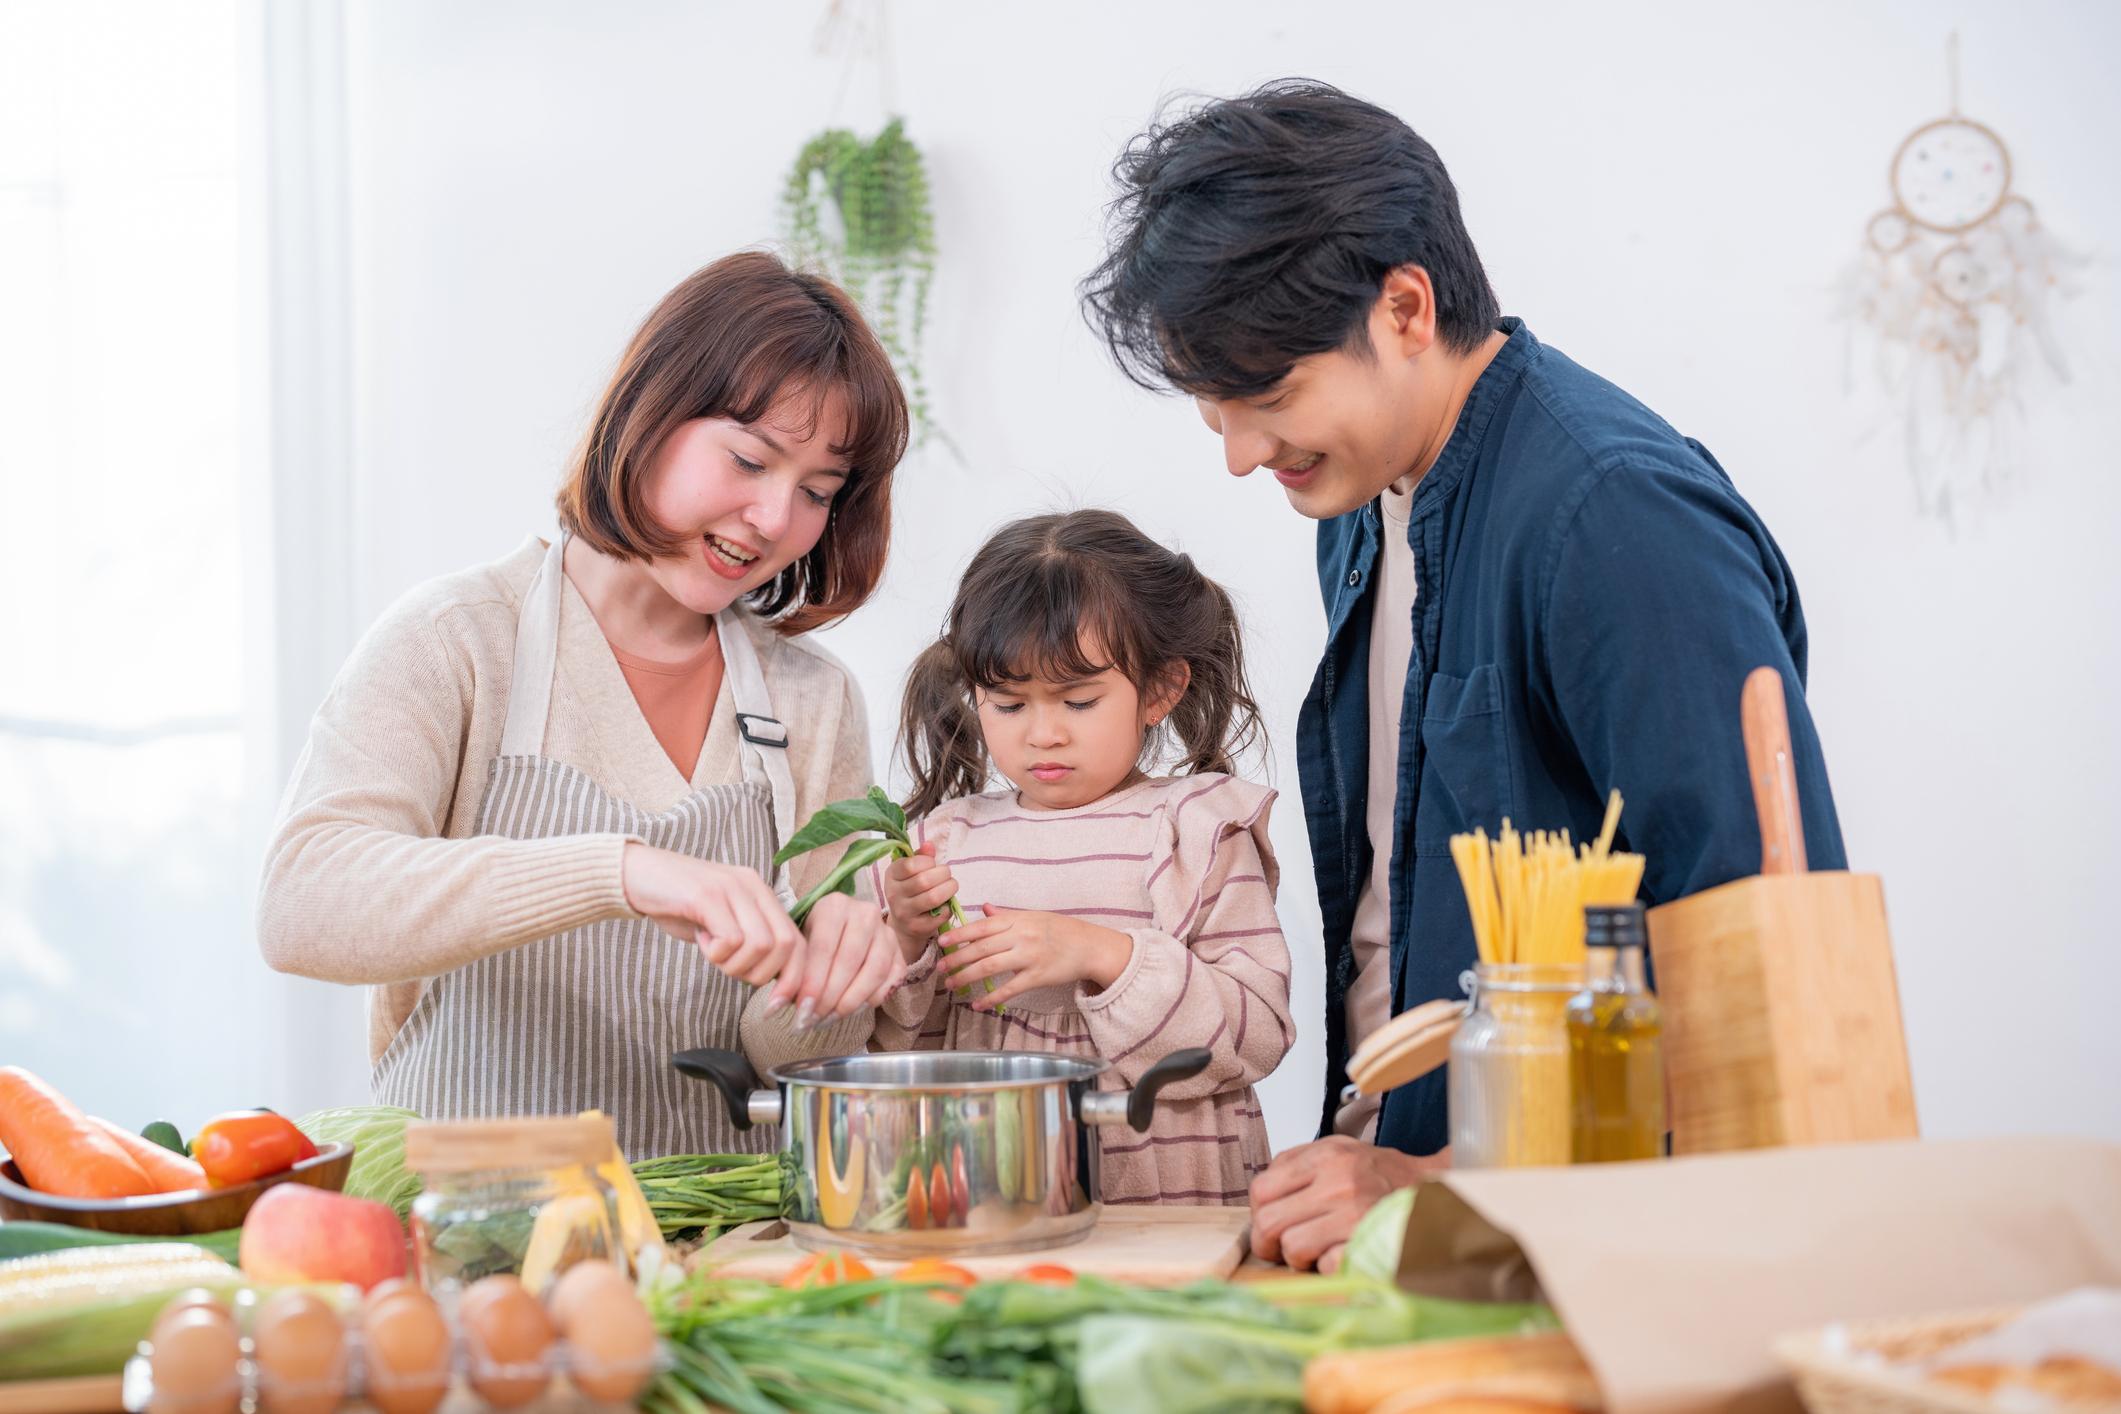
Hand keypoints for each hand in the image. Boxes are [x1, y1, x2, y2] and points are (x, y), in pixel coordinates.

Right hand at [622, 843, 800, 992]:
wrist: (638, 875)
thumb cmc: (681, 906)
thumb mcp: (724, 923)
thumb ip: (751, 942)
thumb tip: (775, 981)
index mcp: (762, 894)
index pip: (798, 941)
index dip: (794, 978)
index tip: (776, 1004)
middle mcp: (753, 887)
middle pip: (785, 945)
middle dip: (760, 974)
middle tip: (730, 969)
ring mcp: (732, 888)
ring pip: (760, 945)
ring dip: (733, 964)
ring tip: (711, 951)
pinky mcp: (707, 895)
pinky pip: (730, 940)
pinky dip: (715, 953)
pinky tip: (700, 939)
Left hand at [785, 891, 907, 1028]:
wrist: (840, 929)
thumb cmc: (814, 938)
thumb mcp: (800, 944)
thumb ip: (796, 970)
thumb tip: (786, 1004)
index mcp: (834, 906)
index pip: (824, 947)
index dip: (814, 982)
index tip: (803, 1008)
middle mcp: (864, 913)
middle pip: (850, 960)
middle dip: (831, 995)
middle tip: (815, 1018)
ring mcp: (886, 931)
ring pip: (875, 970)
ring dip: (852, 1000)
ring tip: (832, 1017)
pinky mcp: (900, 950)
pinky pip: (893, 978)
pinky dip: (874, 998)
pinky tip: (854, 1010)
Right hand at [882, 841, 956, 962]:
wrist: (904, 924)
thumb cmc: (911, 891)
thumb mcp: (910, 871)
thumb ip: (920, 857)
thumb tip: (929, 844)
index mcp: (891, 876)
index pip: (909, 865)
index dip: (927, 861)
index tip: (933, 864)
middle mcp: (894, 894)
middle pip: (924, 880)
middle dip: (944, 874)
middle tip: (947, 875)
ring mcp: (904, 913)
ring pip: (933, 897)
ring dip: (949, 888)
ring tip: (951, 886)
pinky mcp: (917, 927)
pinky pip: (940, 914)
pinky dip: (948, 907)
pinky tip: (945, 904)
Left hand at [938, 906, 1132, 1009]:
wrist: (1090, 946)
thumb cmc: (1061, 930)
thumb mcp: (1034, 916)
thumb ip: (1007, 915)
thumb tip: (984, 908)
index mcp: (1018, 919)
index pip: (982, 926)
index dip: (959, 933)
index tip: (941, 940)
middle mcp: (1022, 936)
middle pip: (981, 948)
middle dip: (957, 958)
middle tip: (939, 968)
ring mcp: (1030, 957)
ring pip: (990, 967)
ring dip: (967, 976)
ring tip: (951, 984)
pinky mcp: (1038, 977)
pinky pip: (1010, 989)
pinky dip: (992, 998)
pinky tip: (977, 1004)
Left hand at [1248, 1136, 1448, 1272]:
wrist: (1433, 1190)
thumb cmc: (1380, 1174)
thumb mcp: (1337, 1150)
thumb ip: (1295, 1164)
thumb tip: (1262, 1197)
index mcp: (1325, 1157)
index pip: (1261, 1191)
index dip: (1258, 1213)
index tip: (1269, 1222)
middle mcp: (1339, 1183)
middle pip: (1269, 1223)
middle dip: (1268, 1243)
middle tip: (1280, 1247)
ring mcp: (1356, 1215)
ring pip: (1292, 1248)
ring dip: (1298, 1258)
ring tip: (1314, 1250)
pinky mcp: (1371, 1244)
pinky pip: (1326, 1267)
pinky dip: (1328, 1267)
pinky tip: (1338, 1256)